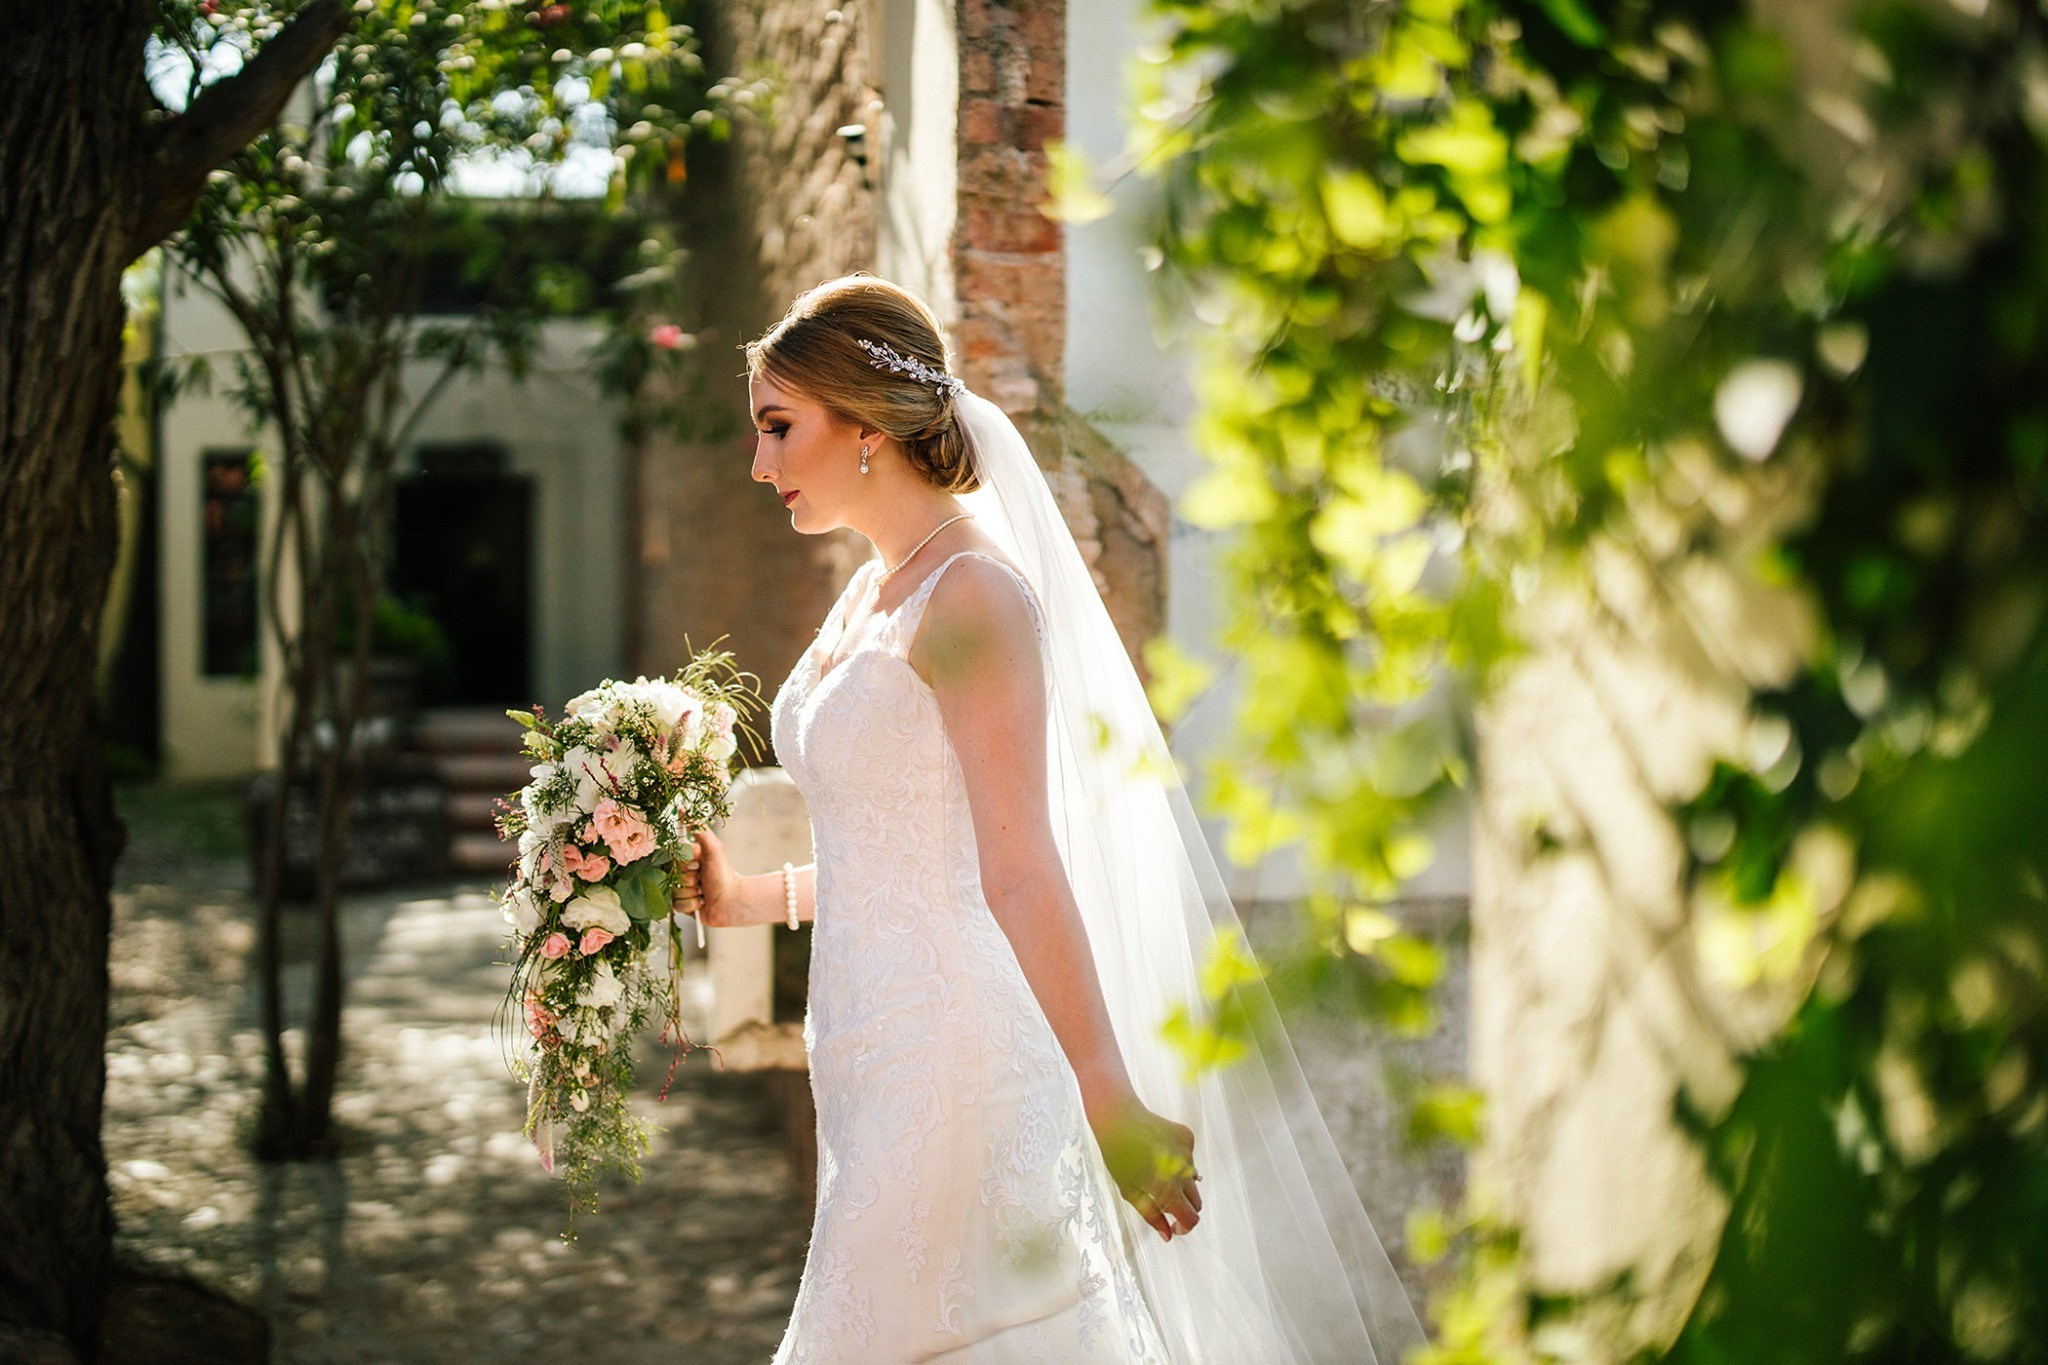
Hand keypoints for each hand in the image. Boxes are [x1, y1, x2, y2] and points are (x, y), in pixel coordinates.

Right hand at [669, 826, 745, 927]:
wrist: (732, 901)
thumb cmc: (724, 874)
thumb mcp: (713, 849)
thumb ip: (700, 830)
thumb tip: (684, 811)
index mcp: (688, 858)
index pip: (673, 858)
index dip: (685, 863)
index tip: (697, 865)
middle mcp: (683, 872)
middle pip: (672, 875)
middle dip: (690, 879)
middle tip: (703, 878)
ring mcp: (682, 889)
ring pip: (673, 891)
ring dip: (692, 892)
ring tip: (704, 892)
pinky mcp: (682, 905)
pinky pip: (676, 905)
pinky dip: (691, 905)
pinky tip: (702, 902)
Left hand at [1089, 1093, 1200, 1242]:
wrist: (1119, 1118)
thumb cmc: (1119, 1156)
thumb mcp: (1130, 1192)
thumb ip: (1152, 1215)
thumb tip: (1168, 1234)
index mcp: (1168, 1189)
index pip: (1191, 1218)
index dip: (1184, 1227)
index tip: (1175, 1227)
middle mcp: (1184, 1171)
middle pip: (1196, 1201)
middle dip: (1184, 1207)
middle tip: (1164, 1203)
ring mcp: (1188, 1153)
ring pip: (1192, 1178)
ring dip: (1180, 1182)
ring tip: (1156, 1170)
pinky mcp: (1188, 1137)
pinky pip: (1189, 1158)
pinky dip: (1179, 1161)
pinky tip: (1160, 1151)